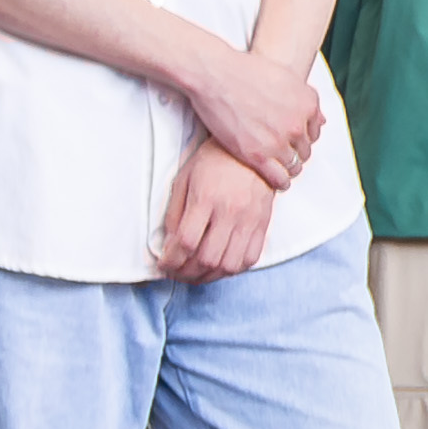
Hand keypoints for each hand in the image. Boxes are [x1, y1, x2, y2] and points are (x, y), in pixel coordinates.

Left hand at [154, 139, 276, 281]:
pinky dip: (233, 270)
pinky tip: (219, 266)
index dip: (171, 260)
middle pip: (207, 258)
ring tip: (196, 274)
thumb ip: (174, 213)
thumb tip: (168, 245)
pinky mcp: (263, 225)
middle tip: (176, 273)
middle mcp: (229, 212)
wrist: (251, 152)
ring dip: (209, 276)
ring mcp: (249, 220)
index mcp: (206, 198)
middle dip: (186, 273)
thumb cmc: (213, 162)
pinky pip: (250, 259)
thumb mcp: (184, 180)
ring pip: (229, 265)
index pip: (186, 242)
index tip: (164, 264)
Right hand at [182, 39, 324, 188]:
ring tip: (278, 169)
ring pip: (294, 166)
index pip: (314, 133)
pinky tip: (275, 181)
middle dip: (295, 153)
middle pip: (304, 150)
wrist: (215, 76)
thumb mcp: (285, 77)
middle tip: (283, 156)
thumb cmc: (245, 72)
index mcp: (307, 105)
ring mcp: (279, 141)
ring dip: (288, 169)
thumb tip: (322, 119)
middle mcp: (297, 124)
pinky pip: (278, 179)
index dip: (302, 139)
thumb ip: (305, 99)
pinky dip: (279, 182)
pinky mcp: (258, 155)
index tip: (293, 142)